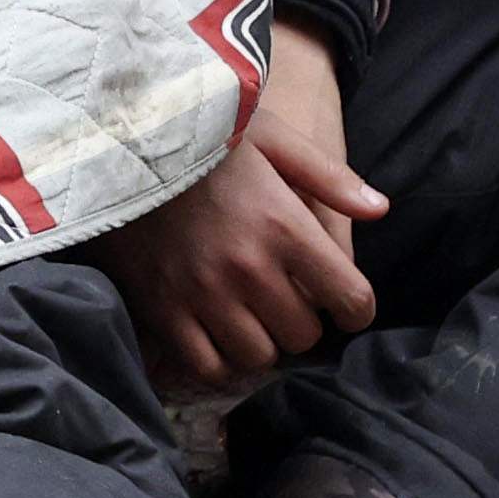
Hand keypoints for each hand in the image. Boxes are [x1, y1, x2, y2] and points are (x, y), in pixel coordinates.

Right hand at [88, 36, 386, 389]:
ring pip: (258, 355)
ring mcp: (203, 293)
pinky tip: (218, 332)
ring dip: (263, 340)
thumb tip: (381, 210)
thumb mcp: (272, 137)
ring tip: (253, 315)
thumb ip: (329, 177)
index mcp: (285, 225)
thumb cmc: (202, 133)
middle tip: (290, 300)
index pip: (349, 298)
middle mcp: (249, 268)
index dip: (356, 308)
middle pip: (303, 334)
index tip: (346, 304)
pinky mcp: (163, 309)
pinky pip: (206, 364)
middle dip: (305, 321)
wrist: (117, 139)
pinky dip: (219, 357)